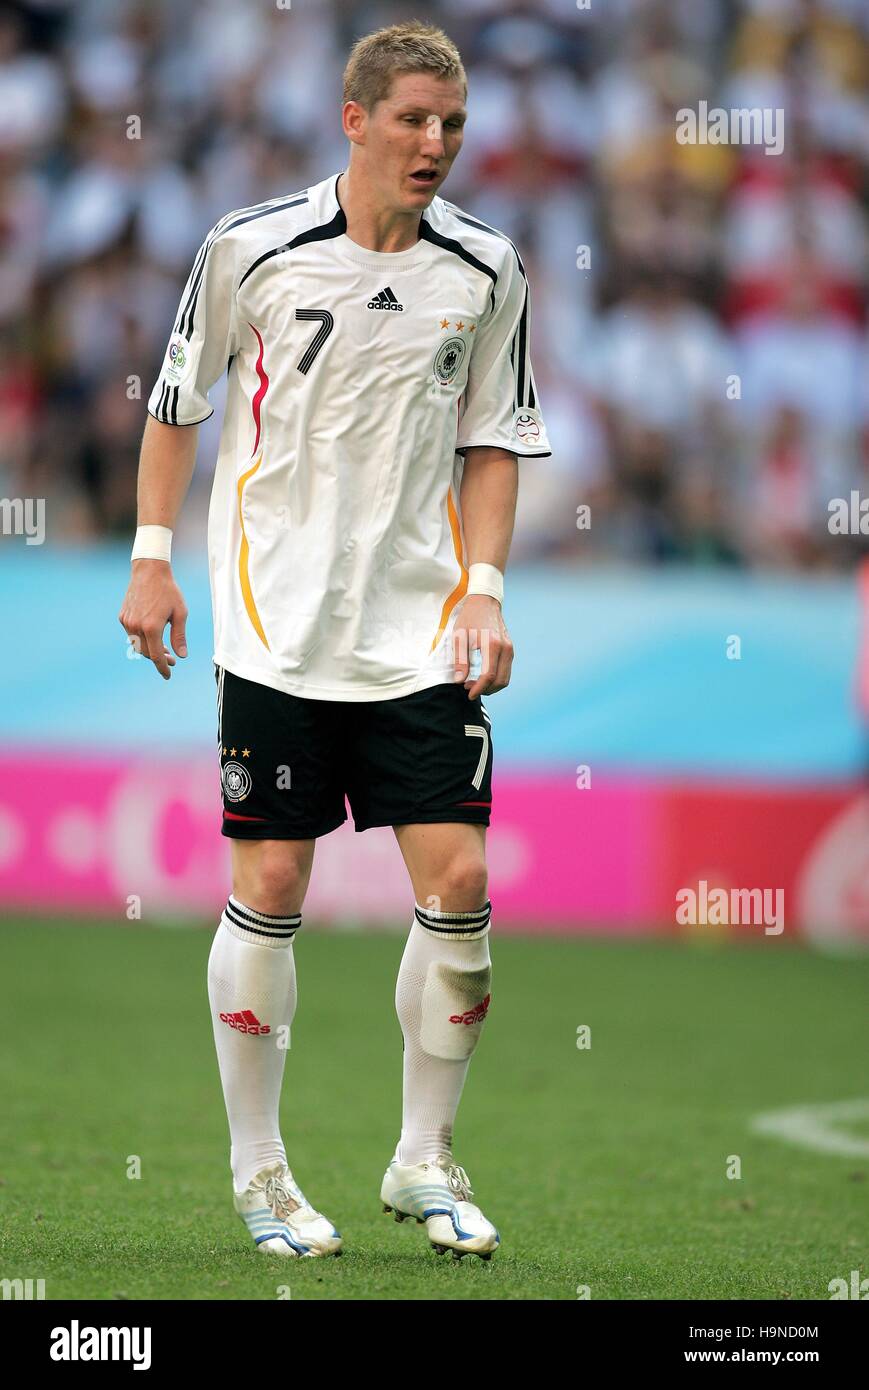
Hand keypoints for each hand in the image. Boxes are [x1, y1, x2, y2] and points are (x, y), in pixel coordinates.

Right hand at [119, 559, 188, 679]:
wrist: (149, 571)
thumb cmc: (169, 591)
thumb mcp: (180, 613)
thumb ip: (179, 636)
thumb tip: (181, 656)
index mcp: (152, 627)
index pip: (156, 656)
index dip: (163, 668)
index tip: (168, 675)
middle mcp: (136, 626)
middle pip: (147, 653)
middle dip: (159, 658)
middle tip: (171, 658)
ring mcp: (127, 621)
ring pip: (138, 645)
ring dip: (150, 649)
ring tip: (163, 648)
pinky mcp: (122, 616)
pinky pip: (132, 634)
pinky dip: (141, 639)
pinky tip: (151, 635)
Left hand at [453, 593, 512, 697]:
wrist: (485, 603)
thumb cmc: (470, 618)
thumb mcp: (459, 637)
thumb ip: (460, 660)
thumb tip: (460, 681)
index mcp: (493, 645)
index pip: (488, 675)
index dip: (478, 688)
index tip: (468, 694)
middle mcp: (506, 648)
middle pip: (500, 681)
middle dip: (485, 690)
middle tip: (468, 689)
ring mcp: (510, 649)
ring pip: (505, 678)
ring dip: (491, 686)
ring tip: (474, 684)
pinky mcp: (510, 650)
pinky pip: (506, 671)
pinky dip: (496, 679)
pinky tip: (482, 677)